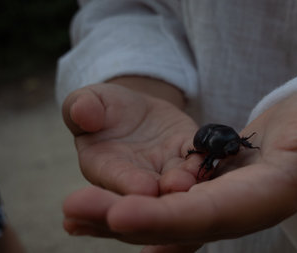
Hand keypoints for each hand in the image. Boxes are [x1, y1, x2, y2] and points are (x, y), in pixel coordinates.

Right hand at [61, 81, 199, 194]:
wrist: (133, 108)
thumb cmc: (104, 108)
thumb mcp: (89, 100)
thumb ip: (81, 107)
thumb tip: (82, 112)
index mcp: (104, 165)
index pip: (115, 177)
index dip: (128, 183)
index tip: (143, 187)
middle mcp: (137, 174)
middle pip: (151, 187)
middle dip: (164, 190)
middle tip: (177, 188)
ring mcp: (165, 166)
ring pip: (178, 176)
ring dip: (188, 178)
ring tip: (196, 176)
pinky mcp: (188, 152)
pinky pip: (198, 155)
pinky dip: (205, 157)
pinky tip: (215, 154)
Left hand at [63, 87, 296, 252]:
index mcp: (267, 196)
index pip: (214, 215)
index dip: (170, 219)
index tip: (122, 215)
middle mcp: (238, 210)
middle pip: (178, 223)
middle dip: (127, 223)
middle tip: (74, 212)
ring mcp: (219, 205)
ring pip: (163, 217)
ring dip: (116, 218)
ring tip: (69, 212)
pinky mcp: (205, 195)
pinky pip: (162, 205)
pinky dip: (127, 208)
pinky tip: (91, 209)